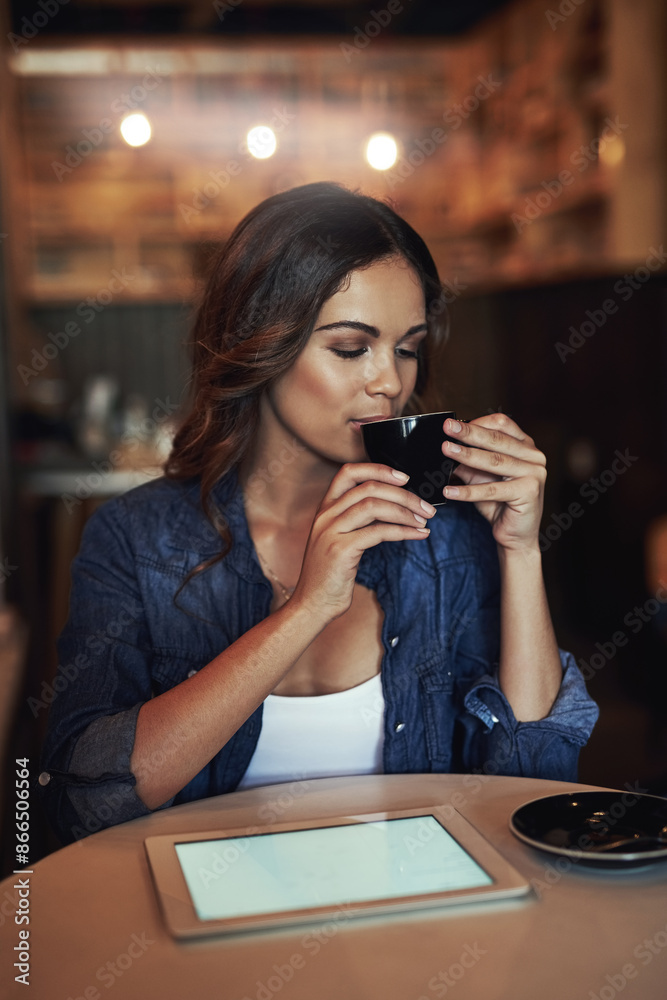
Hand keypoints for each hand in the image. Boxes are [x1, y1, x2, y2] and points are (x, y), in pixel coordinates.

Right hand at [292, 463, 435, 620]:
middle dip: (403, 495)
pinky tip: (417, 535)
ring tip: (424, 521)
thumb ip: (355, 521)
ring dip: (406, 511)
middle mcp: (325, 515)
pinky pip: (378, 532)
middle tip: (426, 507)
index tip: (403, 477)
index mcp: (325, 509)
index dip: (378, 469)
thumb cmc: (330, 575)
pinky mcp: (340, 550)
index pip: (348, 472)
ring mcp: (331, 531)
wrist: (312, 604)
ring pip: (373, 506)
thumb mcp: (338, 540)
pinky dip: (403, 531)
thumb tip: (392, 507)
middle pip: (368, 488)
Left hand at [441, 414, 546, 551]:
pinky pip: (492, 490)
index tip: (453, 424)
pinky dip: (468, 491)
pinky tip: (449, 490)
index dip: (477, 422)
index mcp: (525, 446)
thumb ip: (468, 461)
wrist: (515, 535)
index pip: (502, 424)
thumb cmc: (499, 503)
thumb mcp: (480, 476)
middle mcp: (534, 456)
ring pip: (494, 461)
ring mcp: (535, 473)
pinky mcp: (529, 492)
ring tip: (445, 450)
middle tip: (447, 427)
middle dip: (469, 433)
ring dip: (467, 455)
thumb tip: (445, 446)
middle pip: (497, 440)